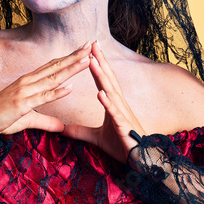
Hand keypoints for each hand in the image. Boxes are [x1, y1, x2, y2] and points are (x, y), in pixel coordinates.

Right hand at [0, 43, 91, 135]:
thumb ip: (46, 121)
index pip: (52, 66)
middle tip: (90, 45)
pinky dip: (56, 92)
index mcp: (28, 81)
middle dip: (74, 56)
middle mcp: (27, 82)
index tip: (83, 49)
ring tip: (86, 60)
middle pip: (55, 67)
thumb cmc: (0, 118)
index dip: (68, 57)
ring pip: (52, 78)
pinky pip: (42, 98)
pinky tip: (70, 87)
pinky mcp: (22, 104)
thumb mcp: (27, 119)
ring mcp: (24, 91)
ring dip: (70, 69)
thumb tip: (61, 127)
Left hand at [62, 41, 145, 162]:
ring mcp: (122, 114)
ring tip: (92, 61)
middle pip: (108, 79)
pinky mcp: (123, 127)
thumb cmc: (122, 146)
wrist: (141, 160)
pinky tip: (101, 94)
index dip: (95, 65)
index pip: (102, 81)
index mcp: (112, 104)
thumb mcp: (96, 138)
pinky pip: (115, 113)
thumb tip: (63, 130)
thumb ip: (80, 131)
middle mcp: (118, 105)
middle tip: (92, 43)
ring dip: (101, 76)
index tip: (88, 50)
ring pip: (110, 91)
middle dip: (100, 61)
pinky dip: (108, 103)